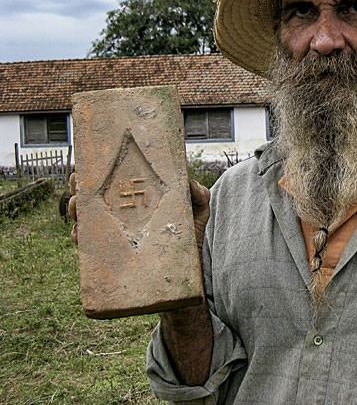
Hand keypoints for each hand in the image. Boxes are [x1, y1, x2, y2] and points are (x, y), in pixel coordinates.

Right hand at [68, 174, 210, 246]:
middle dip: (78, 191)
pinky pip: (90, 247)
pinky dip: (81, 239)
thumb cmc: (192, 236)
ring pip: (86, 221)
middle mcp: (126, 217)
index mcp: (140, 201)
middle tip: (77, 187)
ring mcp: (119, 236)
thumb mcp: (198, 211)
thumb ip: (199, 195)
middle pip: (93, 200)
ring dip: (76, 212)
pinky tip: (80, 234)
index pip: (114, 184)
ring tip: (76, 206)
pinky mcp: (116, 256)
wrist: (192, 269)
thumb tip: (191, 184)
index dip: (95, 175)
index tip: (83, 169)